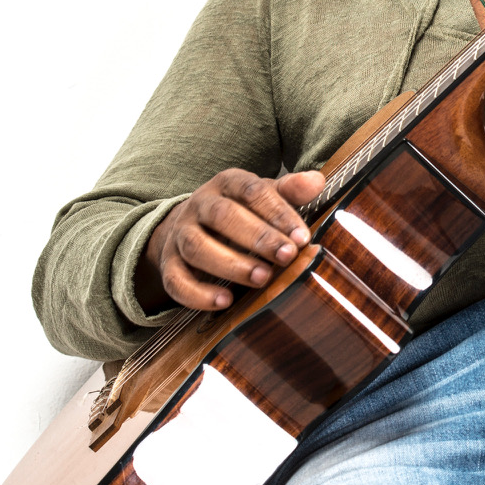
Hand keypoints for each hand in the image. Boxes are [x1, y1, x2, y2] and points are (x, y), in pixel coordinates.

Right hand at [133, 168, 325, 312]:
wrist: (188, 226)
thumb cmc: (239, 211)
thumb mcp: (264, 196)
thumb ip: (289, 191)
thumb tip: (316, 182)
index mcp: (226, 183)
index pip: (251, 190)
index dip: (277, 212)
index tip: (302, 237)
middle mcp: (199, 205)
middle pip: (222, 216)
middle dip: (257, 237)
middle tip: (287, 257)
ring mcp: (180, 234)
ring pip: (197, 247)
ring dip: (231, 265)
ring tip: (262, 279)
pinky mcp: (168, 265)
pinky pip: (176, 280)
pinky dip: (198, 294)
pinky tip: (225, 302)